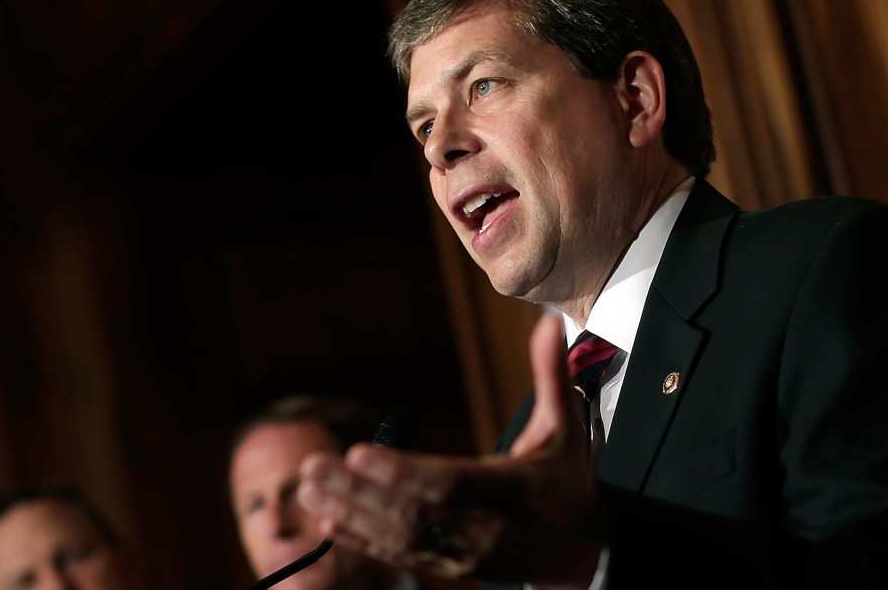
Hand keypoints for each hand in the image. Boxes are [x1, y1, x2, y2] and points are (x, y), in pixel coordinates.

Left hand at [296, 312, 606, 586]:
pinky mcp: (450, 566)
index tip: (360, 453)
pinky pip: (400, 555)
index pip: (448, 483)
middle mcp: (480, 525)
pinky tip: (328, 524)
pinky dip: (362, 540)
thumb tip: (550, 323)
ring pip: (398, 535)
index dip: (402, 472)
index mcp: (506, 489)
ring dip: (349, 512)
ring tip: (309, 488)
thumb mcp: (567, 430)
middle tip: (313, 466)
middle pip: (410, 511)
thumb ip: (551, 376)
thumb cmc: (567, 485)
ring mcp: (462, 551)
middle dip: (357, 490)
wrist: (579, 554)